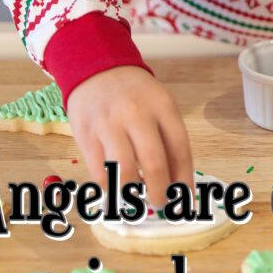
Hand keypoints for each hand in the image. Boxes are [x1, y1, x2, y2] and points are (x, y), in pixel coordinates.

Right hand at [66, 66, 193, 205]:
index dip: (184, 180)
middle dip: (161, 193)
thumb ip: (168, 138)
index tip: (187, 199)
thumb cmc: (134, 94)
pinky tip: (117, 188)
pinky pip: (101, 173)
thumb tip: (176, 183)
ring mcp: (109, 125)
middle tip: (162, 204)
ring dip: (134, 195)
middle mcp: (137, 114)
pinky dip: (111, 188)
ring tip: (137, 198)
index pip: (180, 149)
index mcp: (162, 106)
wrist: (96, 69)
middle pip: (155, 164)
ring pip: (126, 173)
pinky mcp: (86, 135)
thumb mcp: (159, 105)